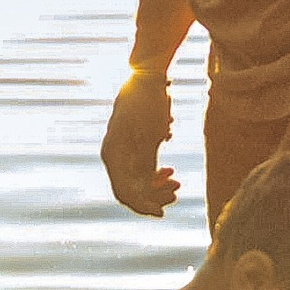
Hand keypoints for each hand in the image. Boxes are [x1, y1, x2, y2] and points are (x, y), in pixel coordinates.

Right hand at [101, 70, 177, 216]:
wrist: (149, 77)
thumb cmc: (149, 103)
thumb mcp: (150, 135)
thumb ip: (145, 164)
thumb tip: (140, 194)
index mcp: (113, 155)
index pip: (124, 192)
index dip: (142, 206)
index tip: (161, 212)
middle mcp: (115, 156)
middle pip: (131, 190)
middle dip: (153, 196)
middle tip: (176, 191)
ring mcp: (124, 152)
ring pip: (139, 182)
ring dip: (157, 187)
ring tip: (176, 183)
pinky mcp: (135, 146)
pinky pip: (143, 170)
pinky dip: (156, 176)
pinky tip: (170, 171)